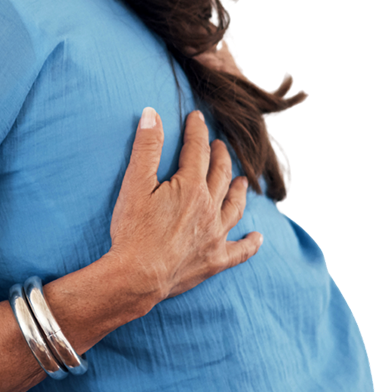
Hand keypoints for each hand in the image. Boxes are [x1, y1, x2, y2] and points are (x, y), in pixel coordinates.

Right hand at [105, 107, 262, 302]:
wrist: (137, 276)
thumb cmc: (133, 230)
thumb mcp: (134, 184)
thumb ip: (146, 147)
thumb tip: (152, 115)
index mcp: (190, 187)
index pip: (197, 150)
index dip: (196, 131)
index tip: (196, 118)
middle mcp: (209, 209)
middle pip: (220, 175)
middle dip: (219, 157)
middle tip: (218, 146)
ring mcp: (215, 236)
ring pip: (234, 208)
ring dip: (238, 192)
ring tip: (240, 181)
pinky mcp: (214, 260)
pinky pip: (239, 251)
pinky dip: (250, 244)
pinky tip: (258, 238)